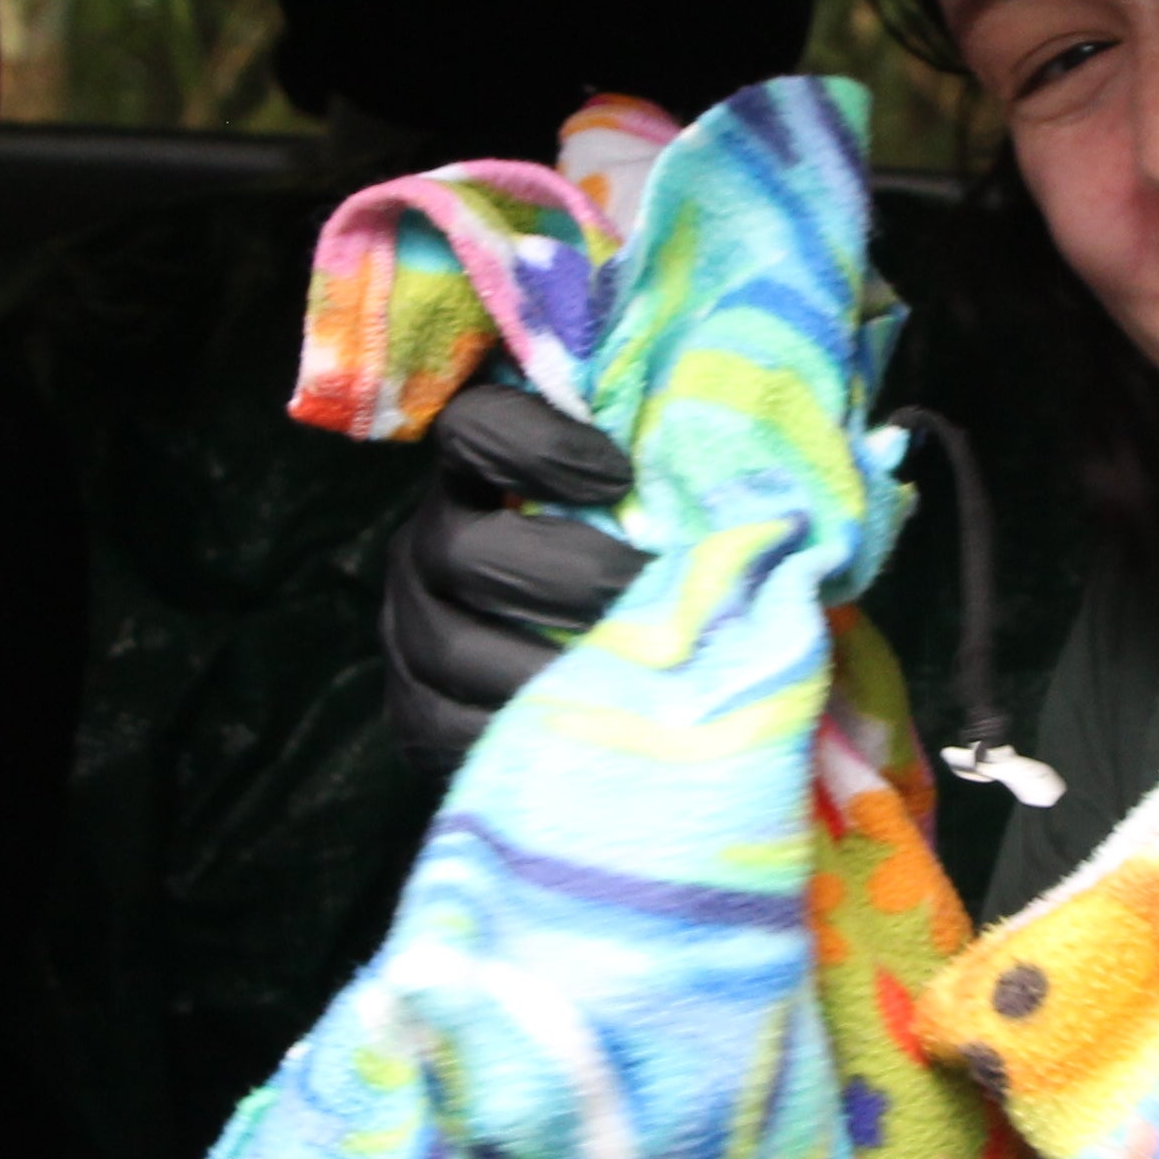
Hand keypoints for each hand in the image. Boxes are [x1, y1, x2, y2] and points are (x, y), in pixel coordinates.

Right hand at [382, 383, 641, 765]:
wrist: (588, 672)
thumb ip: (672, 479)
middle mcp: (429, 545)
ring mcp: (415, 633)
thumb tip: (742, 486)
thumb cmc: (643, 563)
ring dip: (554, 666)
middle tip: (654, 597)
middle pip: (465, 551)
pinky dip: (529, 732)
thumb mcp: (647, 505)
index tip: (623, 477)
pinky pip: (450, 729)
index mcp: (477, 473)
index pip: (475, 427)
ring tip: (640, 674)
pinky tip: (598, 729)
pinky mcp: (421, 713)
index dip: (541, 447)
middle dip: (572, 578)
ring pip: (453, 650)